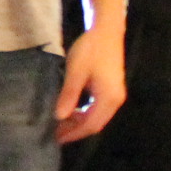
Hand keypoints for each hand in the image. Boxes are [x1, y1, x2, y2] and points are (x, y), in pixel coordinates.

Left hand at [54, 18, 126, 143]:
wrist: (106, 31)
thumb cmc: (90, 49)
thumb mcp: (75, 71)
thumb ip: (69, 95)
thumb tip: (59, 116)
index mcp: (108, 98)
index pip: (90, 124)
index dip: (73, 133)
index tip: (56, 138)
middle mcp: (116, 100)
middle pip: (96, 124)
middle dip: (76, 130)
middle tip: (55, 134)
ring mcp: (115, 95)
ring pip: (97, 117)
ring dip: (79, 122)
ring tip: (60, 124)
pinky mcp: (112, 89)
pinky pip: (98, 108)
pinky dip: (84, 113)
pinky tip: (70, 111)